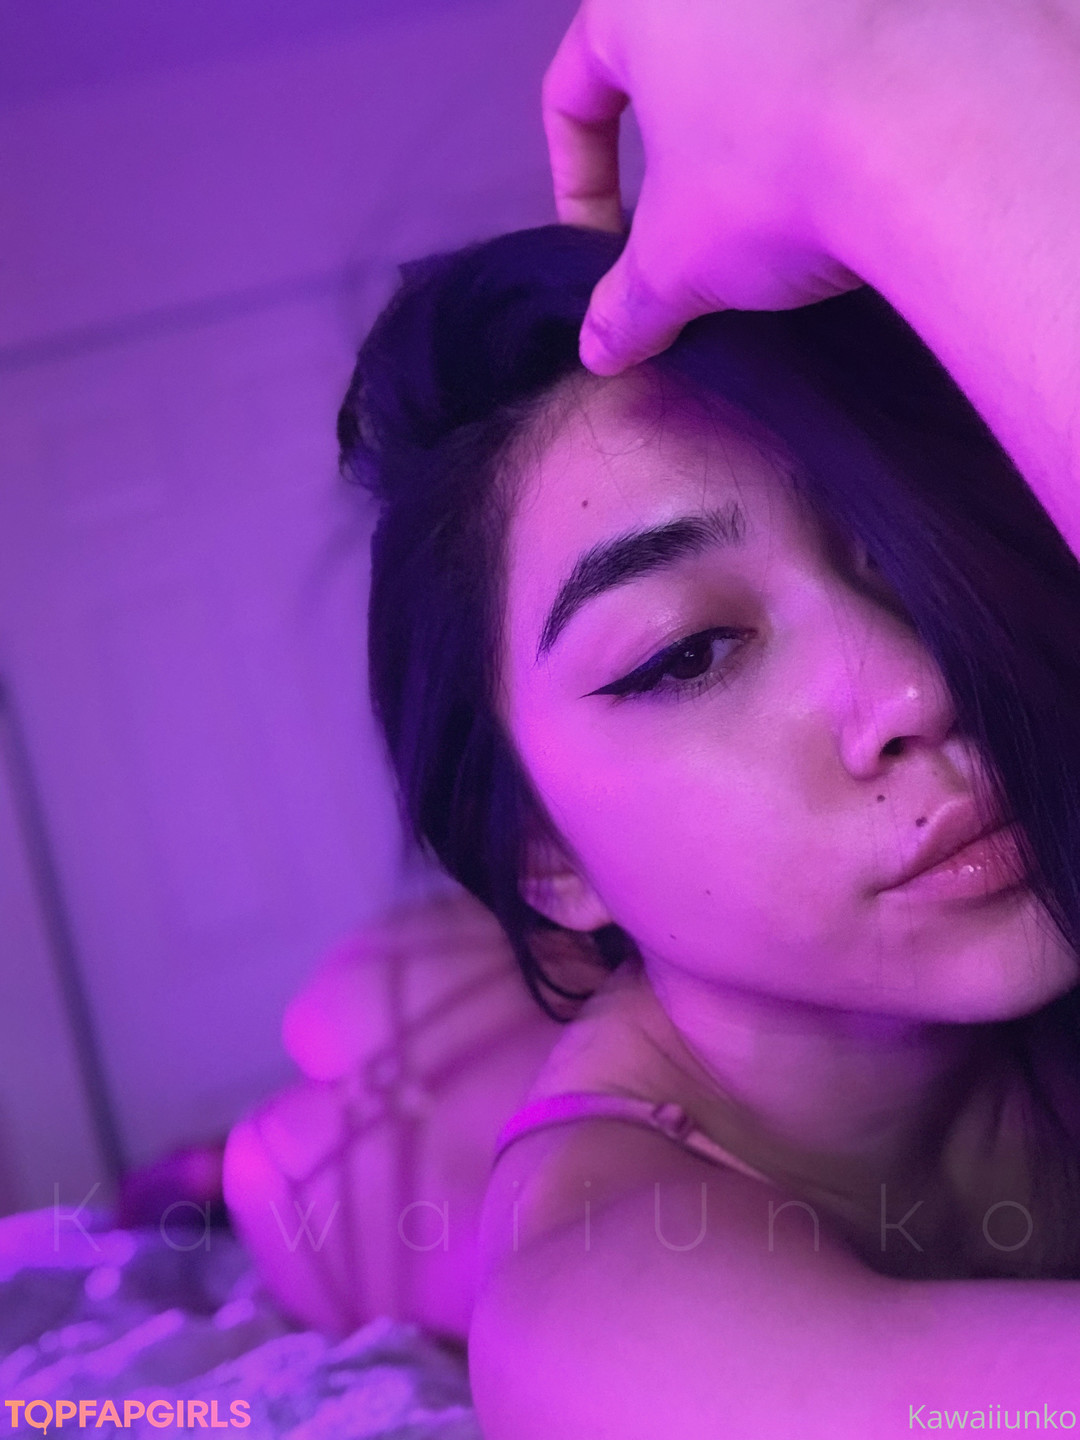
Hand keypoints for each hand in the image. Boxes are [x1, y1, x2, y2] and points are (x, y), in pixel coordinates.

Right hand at [542, 0, 867, 372]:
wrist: (942, 133)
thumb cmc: (769, 182)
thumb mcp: (679, 265)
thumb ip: (627, 305)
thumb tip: (597, 352)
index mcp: (640, 0)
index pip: (573, 93)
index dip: (577, 185)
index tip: (606, 247)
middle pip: (668, 63)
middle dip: (671, 146)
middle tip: (693, 219)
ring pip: (755, 51)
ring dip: (752, 120)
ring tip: (782, 193)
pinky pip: (837, 50)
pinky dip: (831, 102)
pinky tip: (855, 160)